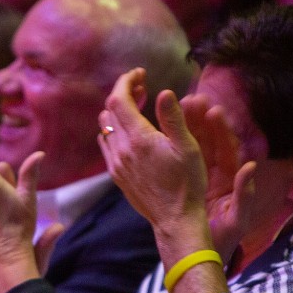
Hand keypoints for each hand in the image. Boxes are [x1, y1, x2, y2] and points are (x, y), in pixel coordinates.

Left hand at [97, 68, 207, 233]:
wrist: (175, 219)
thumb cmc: (188, 183)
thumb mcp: (187, 147)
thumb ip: (173, 118)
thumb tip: (163, 91)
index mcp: (139, 139)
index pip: (119, 99)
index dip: (126, 81)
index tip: (140, 74)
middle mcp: (121, 149)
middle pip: (109, 109)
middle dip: (123, 92)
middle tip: (141, 86)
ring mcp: (115, 163)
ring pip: (105, 127)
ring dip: (117, 111)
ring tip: (136, 107)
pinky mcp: (116, 175)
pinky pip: (106, 144)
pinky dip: (113, 130)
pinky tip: (129, 132)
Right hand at [186, 97, 257, 258]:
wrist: (203, 254)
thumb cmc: (223, 240)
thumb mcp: (236, 220)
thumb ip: (245, 195)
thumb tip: (250, 167)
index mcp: (230, 179)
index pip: (227, 148)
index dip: (221, 129)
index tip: (213, 110)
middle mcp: (216, 174)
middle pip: (209, 141)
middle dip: (201, 120)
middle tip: (192, 100)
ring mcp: (199, 176)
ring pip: (192, 146)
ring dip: (186, 126)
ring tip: (176, 106)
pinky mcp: (183, 181)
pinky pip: (177, 158)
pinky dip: (171, 143)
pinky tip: (159, 129)